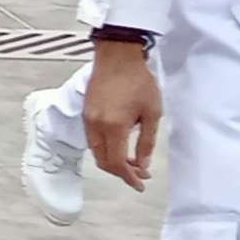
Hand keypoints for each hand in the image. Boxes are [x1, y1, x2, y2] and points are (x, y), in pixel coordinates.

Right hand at [83, 37, 162, 189]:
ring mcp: (88, 119)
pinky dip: (105, 149)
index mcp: (113, 127)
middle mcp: (96, 126)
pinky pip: (93, 140)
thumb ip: (146, 142)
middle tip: (139, 174)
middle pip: (103, 161)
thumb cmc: (138, 80)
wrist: (118, 56)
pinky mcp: (87, 112)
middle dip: (120, 172)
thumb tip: (142, 164)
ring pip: (96, 151)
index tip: (140, 184)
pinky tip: (120, 146)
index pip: (116, 163)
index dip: (128, 177)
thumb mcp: (152, 113)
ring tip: (131, 161)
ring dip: (112, 161)